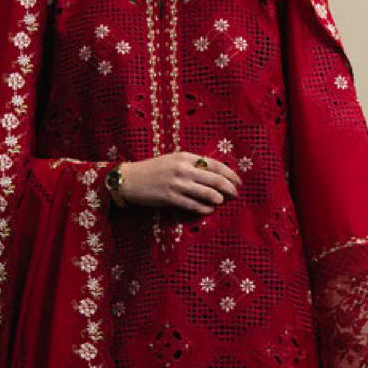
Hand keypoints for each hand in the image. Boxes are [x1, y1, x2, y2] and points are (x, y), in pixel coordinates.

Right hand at [117, 151, 240, 211]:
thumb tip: (214, 175)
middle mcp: (183, 168)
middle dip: (229, 188)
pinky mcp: (170, 198)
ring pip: (207, 193)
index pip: (215, 164)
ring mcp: (177, 184)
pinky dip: (205, 209)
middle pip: (215, 179)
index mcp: (185, 156)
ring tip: (222, 202)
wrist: (130, 179)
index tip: (238, 181)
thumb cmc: (152, 170)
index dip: (230, 174)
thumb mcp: (173, 161)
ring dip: (218, 199)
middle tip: (235, 195)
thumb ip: (192, 165)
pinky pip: (194, 205)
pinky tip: (209, 210)